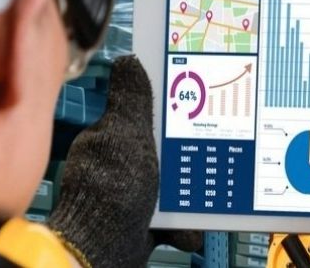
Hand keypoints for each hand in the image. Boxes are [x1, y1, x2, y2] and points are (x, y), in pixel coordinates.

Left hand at [47, 56, 199, 266]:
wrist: (104, 247)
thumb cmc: (110, 192)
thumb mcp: (126, 136)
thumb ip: (132, 102)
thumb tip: (129, 61)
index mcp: (113, 136)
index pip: (147, 112)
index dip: (174, 107)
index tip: (198, 105)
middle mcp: (119, 164)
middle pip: (167, 147)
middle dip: (187, 155)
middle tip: (205, 155)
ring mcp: (130, 194)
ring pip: (173, 181)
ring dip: (188, 192)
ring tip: (199, 195)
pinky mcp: (141, 221)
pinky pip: (172, 215)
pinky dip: (182, 222)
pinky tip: (187, 224)